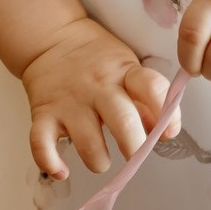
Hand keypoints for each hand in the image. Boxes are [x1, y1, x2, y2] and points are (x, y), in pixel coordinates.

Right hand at [21, 19, 177, 178]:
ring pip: (88, 144)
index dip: (168, 116)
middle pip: (124, 123)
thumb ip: (146, 99)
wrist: (53, 38)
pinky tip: (62, 171)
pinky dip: (51, 164)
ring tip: (100, 159)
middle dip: (134, 147)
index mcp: (124, 73)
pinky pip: (42, 145)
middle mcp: (98, 88)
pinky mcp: (43, 114)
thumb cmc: (98, 59)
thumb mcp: (128, 68)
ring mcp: (69, 103)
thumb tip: (164, 132)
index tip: (169, 133)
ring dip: (99, 161)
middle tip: (134, 153)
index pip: (152, 89)